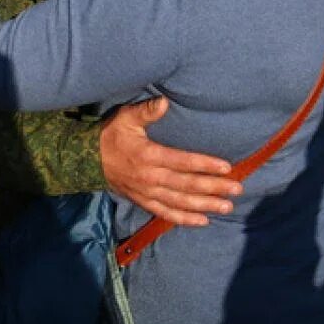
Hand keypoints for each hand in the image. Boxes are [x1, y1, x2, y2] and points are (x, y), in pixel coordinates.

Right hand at [100, 98, 241, 225]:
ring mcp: (147, 192)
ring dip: (204, 205)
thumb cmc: (111, 135)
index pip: (183, 162)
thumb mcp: (126, 118)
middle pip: (186, 185)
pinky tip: (202, 221)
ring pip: (180, 202)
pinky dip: (184, 219)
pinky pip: (166, 213)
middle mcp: (150, 178)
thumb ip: (146, 111)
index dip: (205, 164)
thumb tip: (164, 102)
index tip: (226, 167)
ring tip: (226, 207)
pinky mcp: (143, 201)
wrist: (86, 159)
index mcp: (149, 156)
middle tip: (237, 189)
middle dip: (213, 187)